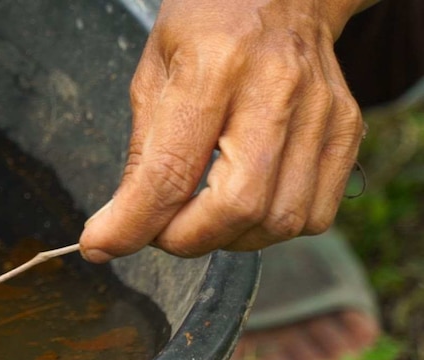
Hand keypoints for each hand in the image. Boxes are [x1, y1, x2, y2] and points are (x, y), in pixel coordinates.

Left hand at [80, 0, 376, 261]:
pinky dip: (269, 229)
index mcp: (215, 65)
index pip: (172, 172)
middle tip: (158, 230)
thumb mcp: (153, 73)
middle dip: (185, 239)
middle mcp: (276, 89)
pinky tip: (242, 206)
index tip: (101, 245)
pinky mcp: (347, 132)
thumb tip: (117, 228)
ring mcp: (321, 112)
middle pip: (237, 207)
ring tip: (198, 216)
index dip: (133, 224)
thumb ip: (141, 155)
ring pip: (279, 221)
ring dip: (226, 238)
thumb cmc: (208, 25)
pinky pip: (313, 215)